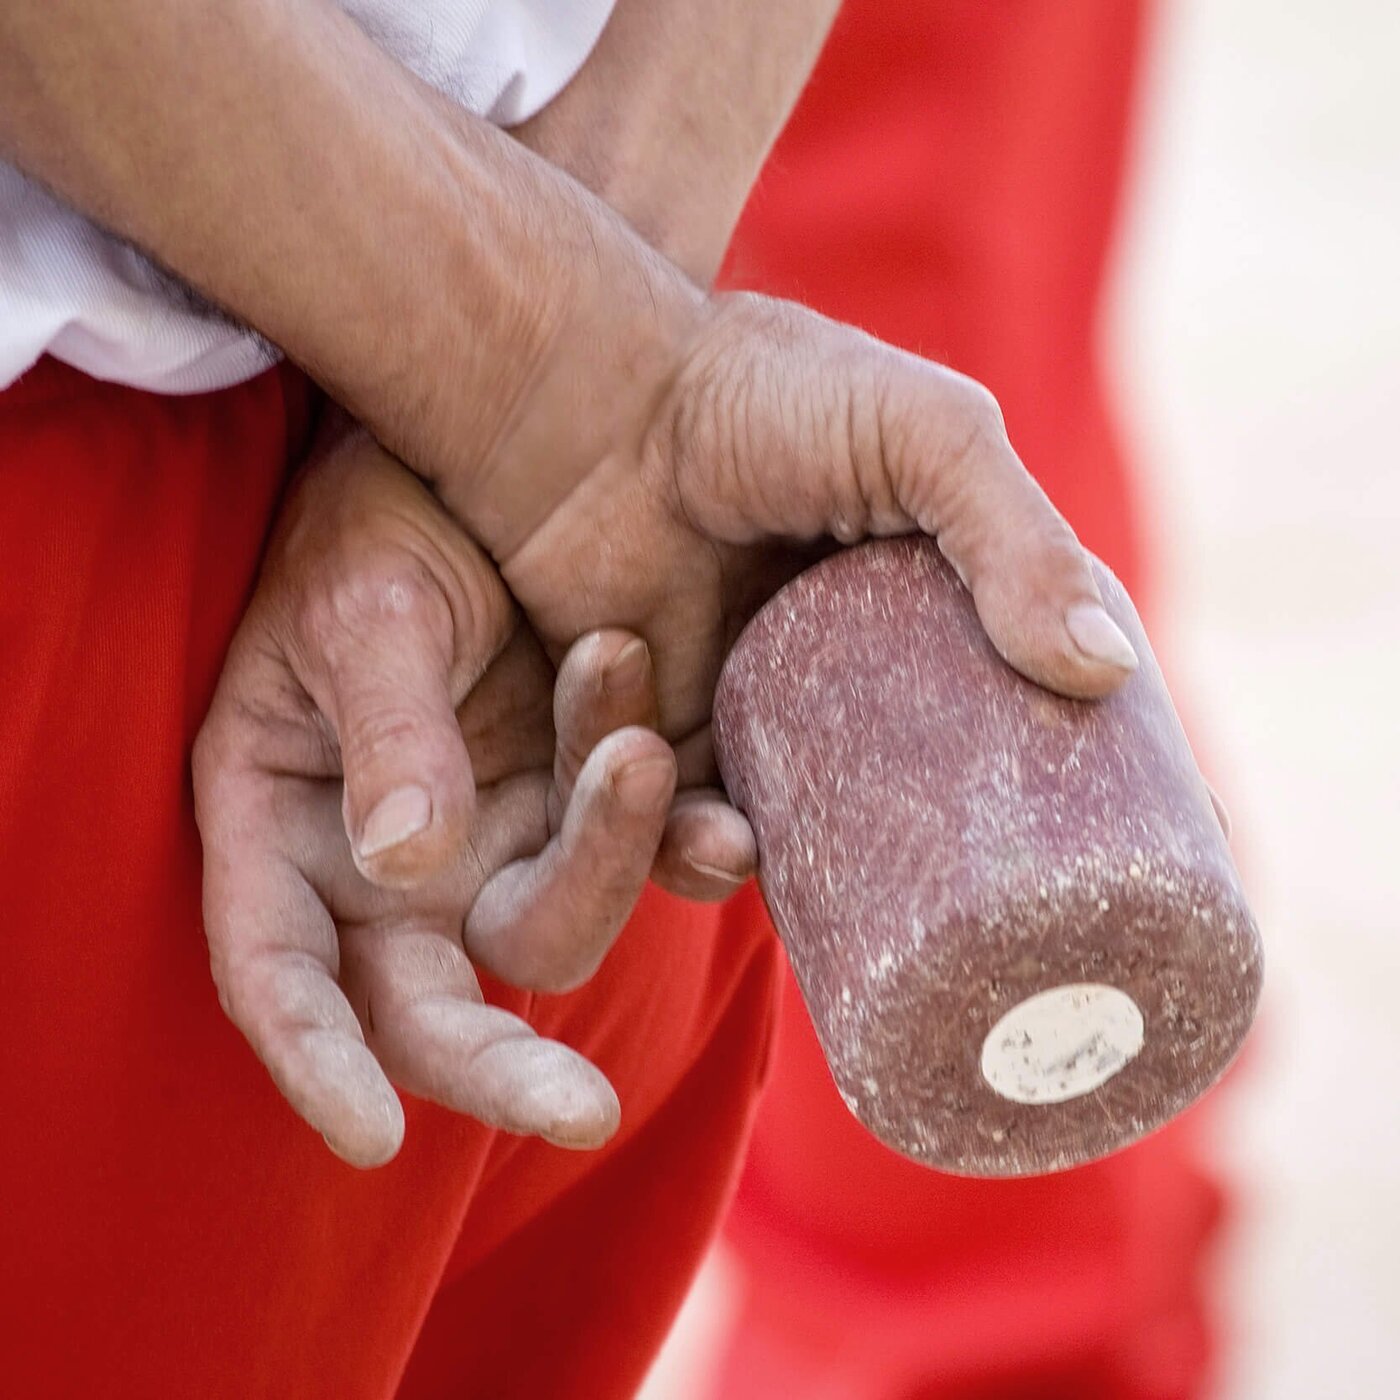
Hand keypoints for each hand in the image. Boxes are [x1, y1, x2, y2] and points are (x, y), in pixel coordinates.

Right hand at [193, 430, 687, 1167]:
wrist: (485, 469)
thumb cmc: (379, 520)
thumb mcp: (365, 603)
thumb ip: (388, 729)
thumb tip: (402, 863)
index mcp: (285, 823)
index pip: (280, 970)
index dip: (314, 1059)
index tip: (371, 1136)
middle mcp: (390, 861)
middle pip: (434, 1007)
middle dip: (498, 1067)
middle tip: (585, 1110)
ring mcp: (498, 837)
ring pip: (557, 923)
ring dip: (607, 854)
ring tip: (635, 726)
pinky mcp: (589, 803)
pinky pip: (648, 859)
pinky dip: (690, 846)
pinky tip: (731, 816)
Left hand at [434, 287, 1142, 833]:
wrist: (591, 394)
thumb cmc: (764, 394)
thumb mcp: (924, 439)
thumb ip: (1015, 540)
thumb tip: (1107, 673)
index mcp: (932, 612)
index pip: (1039, 717)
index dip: (1107, 793)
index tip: (1183, 855)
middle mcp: (855, 679)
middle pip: (932, 815)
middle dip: (963, 890)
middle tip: (988, 947)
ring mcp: (760, 717)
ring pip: (803, 848)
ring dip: (790, 874)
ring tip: (745, 845)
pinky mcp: (664, 738)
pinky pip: (682, 831)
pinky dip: (685, 840)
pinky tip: (690, 808)